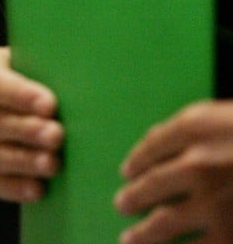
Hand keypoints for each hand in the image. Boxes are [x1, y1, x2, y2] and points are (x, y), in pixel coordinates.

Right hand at [0, 46, 63, 201]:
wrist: (38, 93)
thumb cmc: (40, 70)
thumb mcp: (41, 58)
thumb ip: (49, 66)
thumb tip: (75, 81)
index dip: (17, 93)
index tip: (49, 104)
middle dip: (23, 129)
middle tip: (56, 134)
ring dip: (22, 160)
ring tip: (53, 163)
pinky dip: (16, 187)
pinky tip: (39, 188)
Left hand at [114, 100, 232, 243]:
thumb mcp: (221, 114)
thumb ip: (190, 127)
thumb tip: (155, 142)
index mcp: (195, 131)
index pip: (151, 148)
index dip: (137, 161)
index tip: (127, 171)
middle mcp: (198, 168)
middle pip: (151, 188)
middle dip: (133, 199)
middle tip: (122, 205)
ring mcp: (216, 205)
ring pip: (166, 225)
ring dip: (145, 235)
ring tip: (131, 240)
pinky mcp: (232, 234)